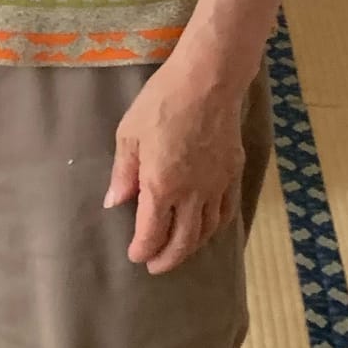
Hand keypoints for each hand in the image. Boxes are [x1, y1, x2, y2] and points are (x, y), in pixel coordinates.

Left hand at [105, 64, 245, 274]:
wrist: (208, 82)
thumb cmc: (162, 103)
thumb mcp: (129, 135)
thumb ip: (123, 173)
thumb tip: (115, 203)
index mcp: (161, 187)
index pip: (152, 233)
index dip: (142, 250)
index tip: (135, 255)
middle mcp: (192, 195)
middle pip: (182, 242)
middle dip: (167, 259)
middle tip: (155, 266)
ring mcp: (216, 186)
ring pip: (206, 231)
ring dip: (190, 247)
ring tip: (178, 250)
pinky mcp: (233, 174)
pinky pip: (226, 212)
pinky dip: (215, 227)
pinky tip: (207, 228)